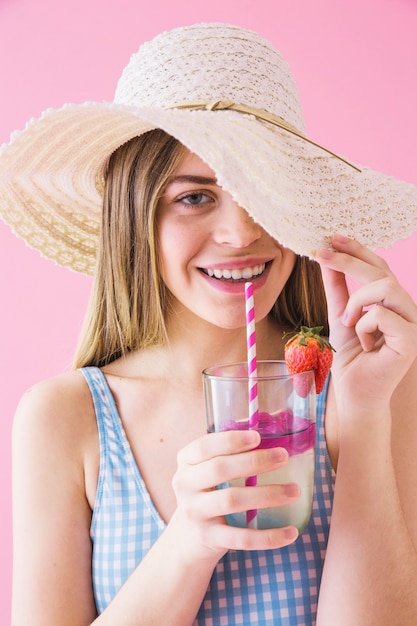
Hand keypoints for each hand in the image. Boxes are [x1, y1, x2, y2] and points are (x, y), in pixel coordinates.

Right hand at [170, 430, 298, 562]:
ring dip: (267, 494)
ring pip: (232, 501)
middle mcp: (185, 485)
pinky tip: (291, 532)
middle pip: (219, 469)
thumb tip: (280, 418)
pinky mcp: (209, 538)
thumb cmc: (209, 489)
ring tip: (294, 490)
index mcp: (186, 461)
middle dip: (254, 461)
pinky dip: (268, 537)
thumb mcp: (210, 466)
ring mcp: (195, 513)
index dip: (231, 440)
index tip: (257, 437)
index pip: (204, 446)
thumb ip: (236, 446)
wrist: (188, 537)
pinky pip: (242, 538)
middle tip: (284, 456)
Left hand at [315, 234, 416, 408]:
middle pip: (383, 271)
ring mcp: (413, 324)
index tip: (331, 238)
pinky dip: (364, 326)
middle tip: (322, 254)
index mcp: (393, 302)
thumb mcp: (339, 315)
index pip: (379, 267)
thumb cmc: (351, 358)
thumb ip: (337, 288)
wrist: (354, 392)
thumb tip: (326, 257)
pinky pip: (383, 315)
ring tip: (347, 321)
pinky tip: (365, 343)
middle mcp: (407, 309)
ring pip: (386, 287)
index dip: (357, 250)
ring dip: (357, 301)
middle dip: (349, 260)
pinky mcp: (411, 341)